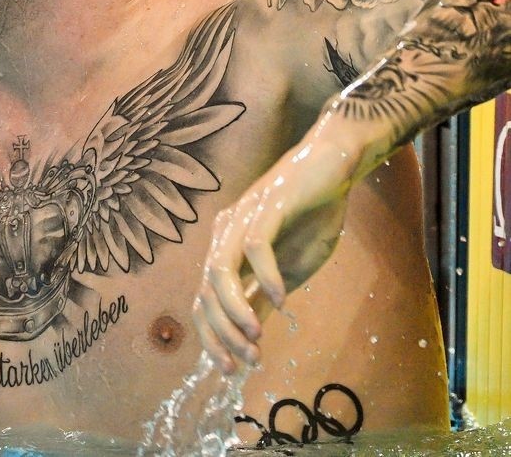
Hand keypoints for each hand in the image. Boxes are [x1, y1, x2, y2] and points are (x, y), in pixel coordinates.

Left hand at [193, 117, 365, 372]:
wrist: (332, 167)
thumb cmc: (311, 215)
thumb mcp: (288, 269)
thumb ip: (262, 295)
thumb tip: (248, 334)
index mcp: (225, 247)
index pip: (202, 300)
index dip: (211, 338)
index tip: (230, 369)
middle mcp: (225, 231)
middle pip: (205, 290)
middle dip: (222, 332)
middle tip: (247, 360)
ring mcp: (244, 216)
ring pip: (220, 269)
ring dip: (235, 310)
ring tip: (256, 338)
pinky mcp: (268, 205)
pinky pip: (254, 245)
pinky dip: (265, 276)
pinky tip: (281, 298)